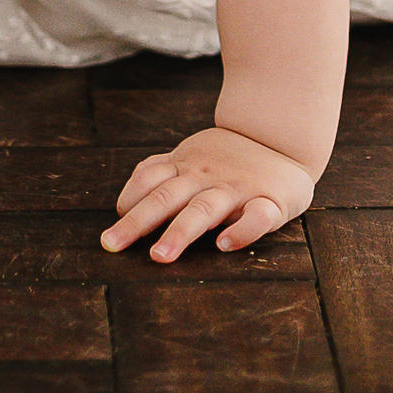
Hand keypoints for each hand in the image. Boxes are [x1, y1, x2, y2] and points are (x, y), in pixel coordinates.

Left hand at [100, 126, 314, 261]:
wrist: (281, 136)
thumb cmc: (228, 156)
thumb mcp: (191, 156)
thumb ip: (161, 173)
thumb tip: (123, 203)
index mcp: (186, 165)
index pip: (150, 179)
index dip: (130, 200)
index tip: (111, 229)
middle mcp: (206, 176)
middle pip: (167, 196)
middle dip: (138, 221)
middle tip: (112, 245)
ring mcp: (237, 187)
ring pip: (204, 209)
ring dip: (180, 231)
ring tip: (160, 256)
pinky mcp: (270, 201)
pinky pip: (257, 217)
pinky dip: (241, 230)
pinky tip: (225, 246)